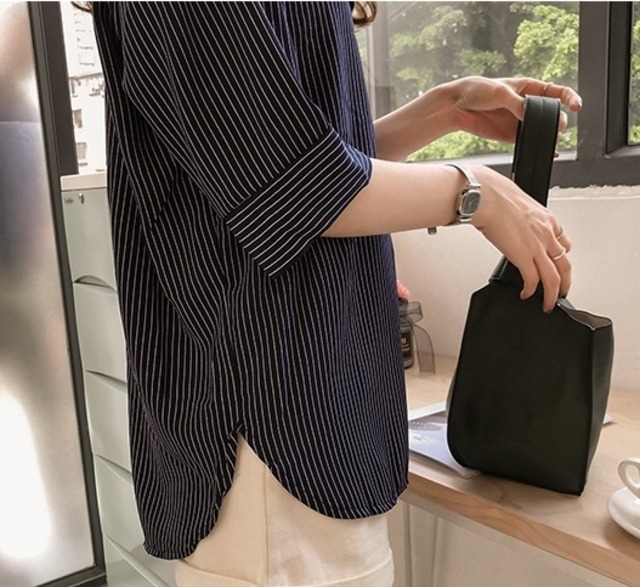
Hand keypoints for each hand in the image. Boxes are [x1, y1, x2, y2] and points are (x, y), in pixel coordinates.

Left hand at [450, 76, 581, 143]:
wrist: (457, 107)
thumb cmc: (478, 90)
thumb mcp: (499, 92)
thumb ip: (516, 104)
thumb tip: (528, 114)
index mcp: (529, 88)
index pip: (557, 92)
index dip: (569, 98)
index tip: (576, 106)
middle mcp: (527, 105)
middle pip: (552, 113)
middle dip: (558, 120)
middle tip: (556, 127)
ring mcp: (519, 121)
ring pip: (541, 129)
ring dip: (549, 136)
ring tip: (551, 140)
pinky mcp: (510, 135)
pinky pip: (528, 142)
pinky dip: (538, 147)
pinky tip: (548, 152)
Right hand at [470, 165, 571, 311]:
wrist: (483, 196)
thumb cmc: (493, 193)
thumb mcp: (515, 201)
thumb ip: (517, 213)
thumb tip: (507, 215)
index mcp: (545, 218)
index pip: (562, 242)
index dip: (561, 256)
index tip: (558, 263)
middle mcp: (546, 233)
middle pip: (564, 264)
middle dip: (565, 281)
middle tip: (563, 291)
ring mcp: (537, 247)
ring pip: (554, 277)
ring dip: (553, 294)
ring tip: (548, 303)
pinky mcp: (523, 257)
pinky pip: (533, 281)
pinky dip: (532, 291)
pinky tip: (527, 295)